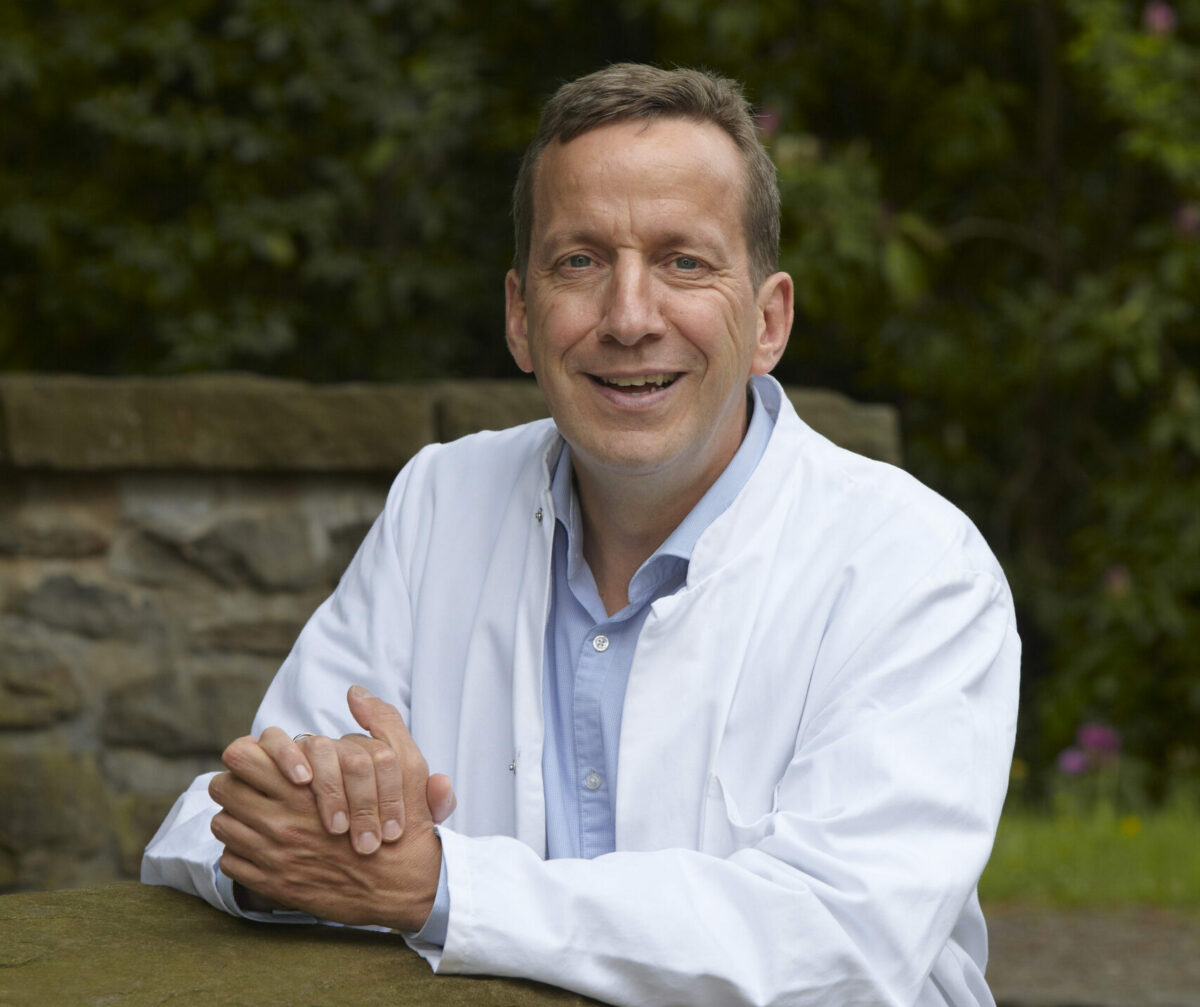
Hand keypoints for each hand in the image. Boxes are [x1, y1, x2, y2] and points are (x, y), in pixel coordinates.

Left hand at [209, 689, 442, 930]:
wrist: (403, 887)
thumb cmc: (402, 825)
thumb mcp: (405, 764)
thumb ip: (382, 721)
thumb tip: (356, 692)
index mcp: (303, 789)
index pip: (240, 758)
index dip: (246, 754)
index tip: (261, 761)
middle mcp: (280, 821)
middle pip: (221, 789)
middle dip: (235, 783)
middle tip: (253, 785)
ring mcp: (273, 856)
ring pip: (222, 825)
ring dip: (236, 817)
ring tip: (257, 815)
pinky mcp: (273, 885)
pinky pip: (230, 862)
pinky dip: (240, 853)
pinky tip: (262, 847)